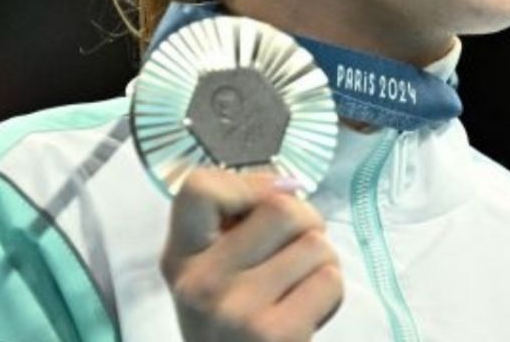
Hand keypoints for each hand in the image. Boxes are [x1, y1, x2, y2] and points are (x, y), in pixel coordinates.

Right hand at [161, 169, 341, 341]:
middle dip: (307, 221)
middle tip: (301, 246)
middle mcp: (199, 282)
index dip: (248, 183)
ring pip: (314, 245)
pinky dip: (330, 294)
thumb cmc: (235, 325)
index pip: (199, 187)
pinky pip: (329, 282)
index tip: (266, 202)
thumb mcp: (210, 276)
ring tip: (302, 286)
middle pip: (279, 208)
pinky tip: (310, 312)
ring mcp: (236, 310)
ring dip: (323, 262)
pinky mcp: (274, 335)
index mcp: (179, 259)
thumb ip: (232, 227)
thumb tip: (289, 183)